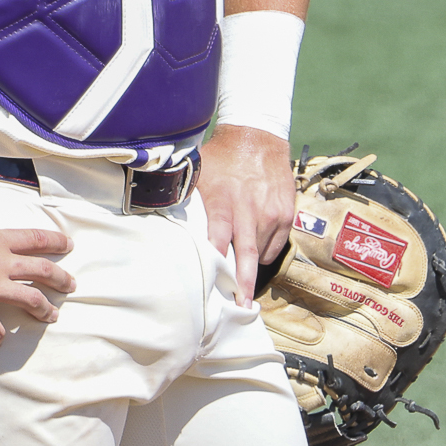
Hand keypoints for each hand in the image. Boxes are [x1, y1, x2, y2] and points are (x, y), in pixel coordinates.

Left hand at [197, 124, 294, 306]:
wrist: (258, 137)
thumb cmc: (222, 158)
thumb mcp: (199, 173)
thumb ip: (185, 200)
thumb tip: (160, 217)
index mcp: (223, 203)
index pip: (217, 242)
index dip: (214, 266)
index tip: (210, 288)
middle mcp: (249, 211)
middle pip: (246, 257)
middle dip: (243, 285)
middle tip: (241, 308)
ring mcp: (270, 214)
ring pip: (260, 253)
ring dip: (250, 266)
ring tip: (242, 279)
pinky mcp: (286, 214)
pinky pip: (276, 246)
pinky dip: (265, 252)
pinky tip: (255, 246)